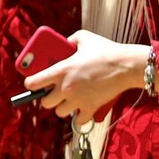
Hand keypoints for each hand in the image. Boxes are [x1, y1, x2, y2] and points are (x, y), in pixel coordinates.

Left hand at [22, 31, 147, 121]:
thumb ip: (69, 40)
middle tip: (54, 91)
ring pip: (59, 112)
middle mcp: (66, 87)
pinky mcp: (91, 108)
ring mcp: (78, 100)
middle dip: (48, 97)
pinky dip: (79, 116)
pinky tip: (81, 108)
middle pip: (45, 102)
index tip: (34, 83)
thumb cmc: (106, 50)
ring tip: (69, 99)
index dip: (31, 83)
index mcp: (60, 70)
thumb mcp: (83, 38)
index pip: (33, 83)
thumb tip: (63, 44)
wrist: (127, 65)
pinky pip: (78, 120)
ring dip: (62, 107)